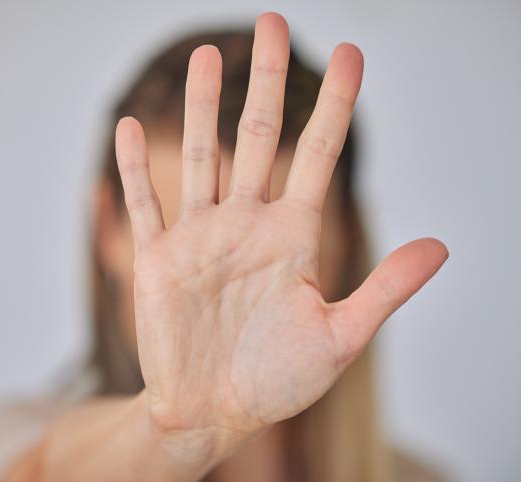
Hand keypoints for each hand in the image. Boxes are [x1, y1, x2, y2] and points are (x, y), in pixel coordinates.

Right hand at [115, 11, 447, 456]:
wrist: (215, 413)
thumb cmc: (275, 381)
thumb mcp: (340, 337)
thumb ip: (386, 290)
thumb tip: (441, 246)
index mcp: (293, 236)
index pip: (318, 154)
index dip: (337, 105)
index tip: (354, 54)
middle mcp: (247, 224)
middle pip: (260, 136)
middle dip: (268, 81)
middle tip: (272, 23)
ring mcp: (200, 237)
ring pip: (202, 156)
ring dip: (202, 107)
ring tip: (207, 57)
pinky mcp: (158, 259)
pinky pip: (144, 204)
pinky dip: (135, 168)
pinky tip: (130, 127)